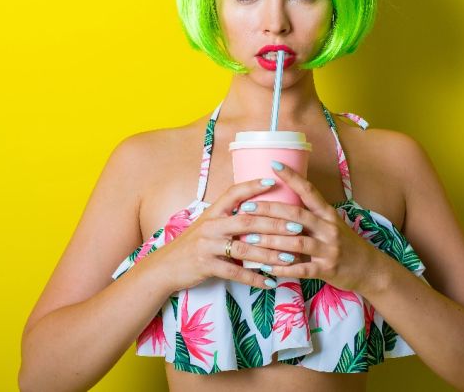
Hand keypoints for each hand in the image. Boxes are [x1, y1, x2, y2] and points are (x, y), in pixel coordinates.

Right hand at [150, 178, 307, 292]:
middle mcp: (210, 225)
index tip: (274, 181)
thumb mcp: (208, 226)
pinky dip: (254, 278)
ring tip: (290, 258)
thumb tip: (257, 212)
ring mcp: (208, 245)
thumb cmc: (192, 245)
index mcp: (213, 212)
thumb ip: (228, 219)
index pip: (234, 193)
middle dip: (275, 224)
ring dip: (270, 254)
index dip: (253, 186)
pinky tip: (270, 282)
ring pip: (245, 248)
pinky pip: (235, 272)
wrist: (166, 266)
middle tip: (297, 226)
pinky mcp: (206, 265)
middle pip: (247, 221)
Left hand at [231, 161, 382, 293]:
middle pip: (296, 215)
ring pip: (296, 242)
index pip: (309, 191)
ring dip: (271, 240)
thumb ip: (309, 216)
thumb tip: (279, 207)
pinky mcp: (328, 269)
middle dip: (270, 210)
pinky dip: (282, 268)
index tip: (273, 164)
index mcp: (328, 214)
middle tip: (247, 207)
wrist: (371, 270)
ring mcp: (329, 249)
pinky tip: (265, 267)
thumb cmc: (345, 245)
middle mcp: (329, 228)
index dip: (292, 177)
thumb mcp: (331, 225)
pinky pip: (301, 269)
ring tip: (249, 238)